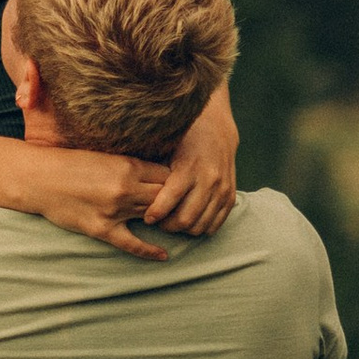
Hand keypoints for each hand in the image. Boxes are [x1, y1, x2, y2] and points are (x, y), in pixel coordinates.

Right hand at [14, 144, 175, 257]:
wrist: (39, 178)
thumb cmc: (69, 164)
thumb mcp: (105, 156)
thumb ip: (130, 165)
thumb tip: (155, 173)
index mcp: (128, 165)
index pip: (168, 176)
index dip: (176, 183)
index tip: (179, 188)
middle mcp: (125, 187)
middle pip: (165, 197)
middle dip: (175, 202)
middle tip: (183, 208)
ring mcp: (114, 210)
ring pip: (152, 217)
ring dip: (164, 221)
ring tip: (176, 226)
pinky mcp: (102, 228)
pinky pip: (132, 244)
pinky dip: (150, 251)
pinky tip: (164, 256)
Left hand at [141, 82, 239, 236]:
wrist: (216, 129)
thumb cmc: (184, 138)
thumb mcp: (166, 148)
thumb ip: (152, 170)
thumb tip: (128, 189)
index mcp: (189, 167)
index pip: (170, 199)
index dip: (156, 213)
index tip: (147, 217)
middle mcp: (208, 180)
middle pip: (185, 219)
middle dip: (168, 225)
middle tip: (158, 222)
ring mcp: (221, 189)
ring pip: (200, 225)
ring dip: (184, 229)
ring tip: (172, 221)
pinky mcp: (230, 196)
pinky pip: (215, 224)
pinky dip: (201, 227)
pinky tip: (189, 220)